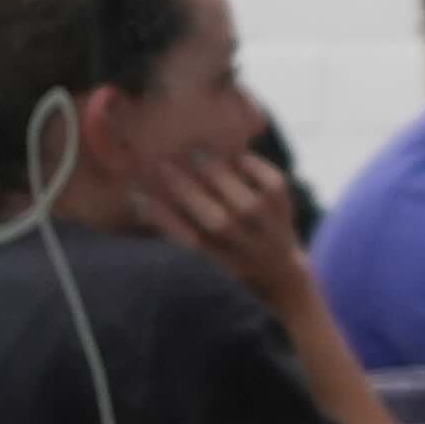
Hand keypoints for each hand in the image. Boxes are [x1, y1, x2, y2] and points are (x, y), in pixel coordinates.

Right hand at [148, 144, 317, 320]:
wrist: (279, 270)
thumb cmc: (226, 255)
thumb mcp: (203, 252)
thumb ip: (174, 229)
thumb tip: (137, 198)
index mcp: (221, 267)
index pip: (190, 244)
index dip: (165, 219)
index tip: (139, 195)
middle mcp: (249, 254)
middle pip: (219, 223)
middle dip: (189, 192)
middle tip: (164, 165)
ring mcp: (273, 233)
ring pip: (247, 205)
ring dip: (219, 175)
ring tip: (196, 153)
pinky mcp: (287, 210)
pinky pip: (271, 184)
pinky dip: (252, 166)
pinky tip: (233, 155)